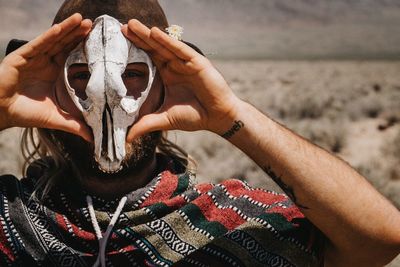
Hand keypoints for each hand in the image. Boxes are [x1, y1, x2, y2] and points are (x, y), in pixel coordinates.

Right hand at [0, 13, 92, 140]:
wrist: (2, 112)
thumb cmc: (27, 113)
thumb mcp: (57, 118)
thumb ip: (75, 125)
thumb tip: (94, 138)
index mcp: (55, 73)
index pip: (72, 56)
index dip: (84, 47)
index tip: (100, 40)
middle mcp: (46, 62)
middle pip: (66, 44)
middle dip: (79, 34)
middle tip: (95, 24)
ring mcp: (34, 58)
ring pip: (54, 40)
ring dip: (68, 29)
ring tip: (82, 19)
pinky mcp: (22, 57)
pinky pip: (38, 44)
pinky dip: (50, 35)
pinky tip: (61, 27)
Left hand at [121, 20, 241, 140]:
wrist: (217, 118)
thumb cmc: (194, 116)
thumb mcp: (165, 119)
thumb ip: (146, 124)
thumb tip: (127, 138)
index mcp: (167, 75)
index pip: (148, 58)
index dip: (135, 49)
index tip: (118, 40)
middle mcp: (175, 66)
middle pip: (154, 48)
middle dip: (138, 37)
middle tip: (121, 26)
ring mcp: (186, 63)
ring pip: (164, 46)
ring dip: (149, 35)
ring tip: (132, 25)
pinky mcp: (197, 63)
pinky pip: (180, 50)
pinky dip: (168, 42)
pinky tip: (155, 33)